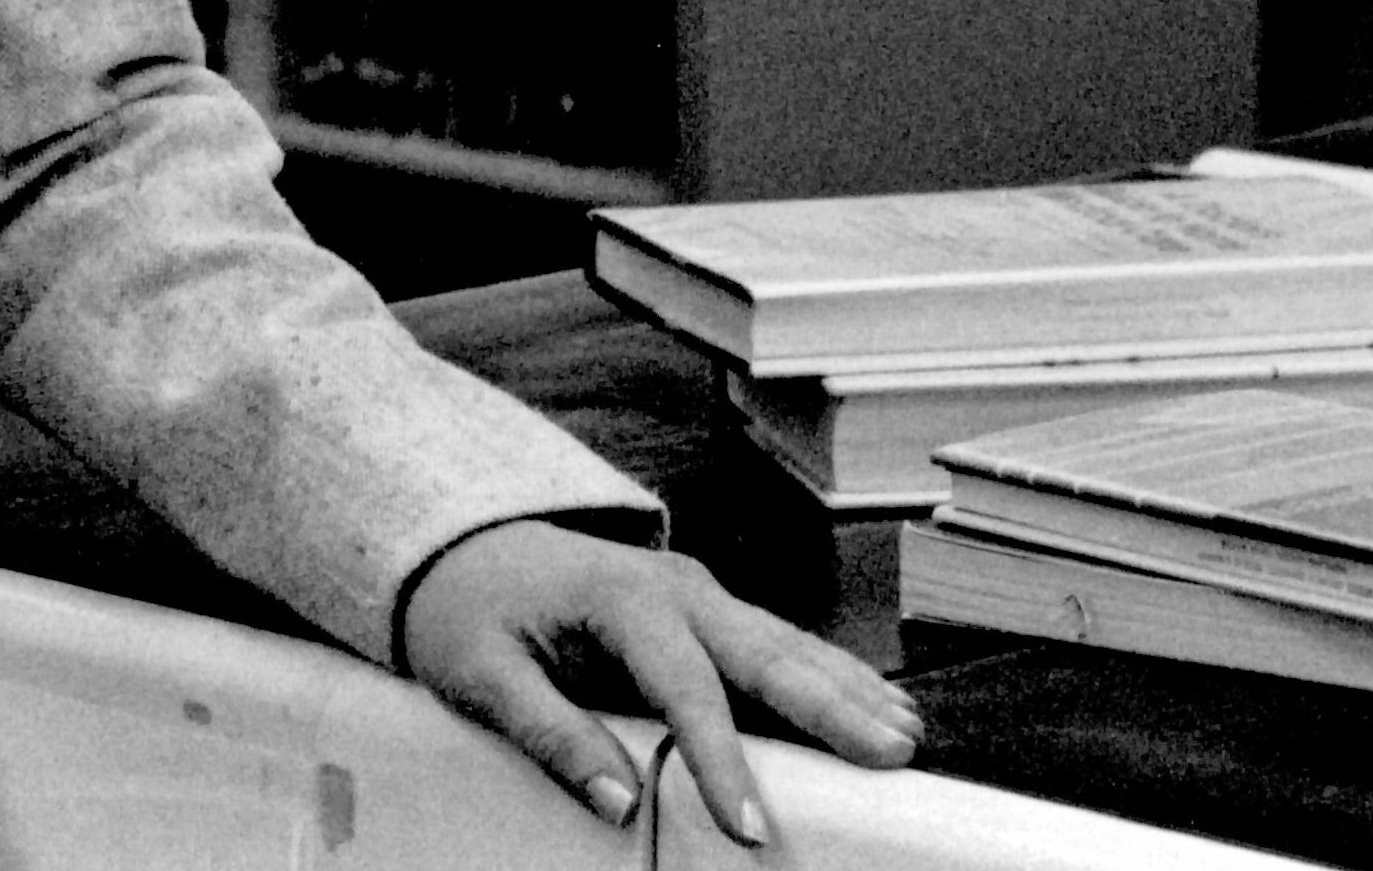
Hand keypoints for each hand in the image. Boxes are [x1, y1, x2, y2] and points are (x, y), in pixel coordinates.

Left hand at [399, 518, 920, 846]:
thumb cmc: (470, 612)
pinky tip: (877, 701)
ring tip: (906, 734)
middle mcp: (676, 588)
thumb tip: (618, 803)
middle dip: (832, 707)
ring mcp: (699, 592)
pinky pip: (779, 642)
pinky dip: (833, 672)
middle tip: (891, 754)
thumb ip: (550, 735)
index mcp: (622, 599)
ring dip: (849, 688)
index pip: (685, 689)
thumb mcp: (483, 675)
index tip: (750, 826)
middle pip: (766, 652)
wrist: (466, 545)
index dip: (721, 761)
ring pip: (787, 643)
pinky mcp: (708, 607)